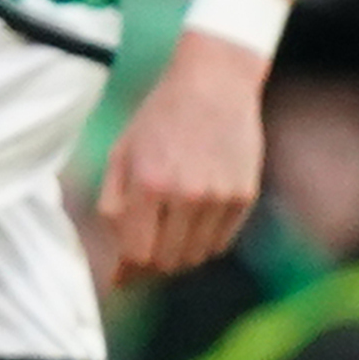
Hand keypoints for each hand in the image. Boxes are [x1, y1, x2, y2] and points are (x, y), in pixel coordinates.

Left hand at [102, 34, 265, 283]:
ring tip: (165, 235)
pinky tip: (190, 223)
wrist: (213, 85)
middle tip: (140, 257)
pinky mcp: (245, 196)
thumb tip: (116, 261)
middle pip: (168, 261)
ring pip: (196, 256)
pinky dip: (203, 242)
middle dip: (149, 266)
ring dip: (177, 256)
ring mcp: (221, 197)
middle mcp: (188, 194)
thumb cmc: (158, 119)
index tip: (120, 274)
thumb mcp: (121, 155)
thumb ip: (113, 207)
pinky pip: (221, 241)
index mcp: (149, 184)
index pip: (138, 254)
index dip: (127, 270)